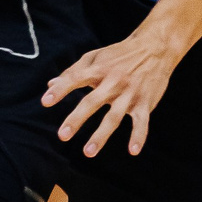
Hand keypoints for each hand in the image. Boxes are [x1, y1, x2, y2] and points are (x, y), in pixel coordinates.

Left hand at [41, 28, 184, 157]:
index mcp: (99, 69)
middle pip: (92, 102)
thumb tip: (50, 85)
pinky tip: (133, 151)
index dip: (61, 90)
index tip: (45, 102)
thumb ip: (73, 71)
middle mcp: (113, 81)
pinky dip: (139, 136)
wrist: (155, 48)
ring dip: (101, 135)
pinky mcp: (145, 102)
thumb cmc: (120, 54)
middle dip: (77, 119)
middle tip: (62, 135)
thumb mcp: (96, 56)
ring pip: (114, 117)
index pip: (76, 79)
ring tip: (88, 152)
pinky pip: (142, 122)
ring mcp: (130, 94)